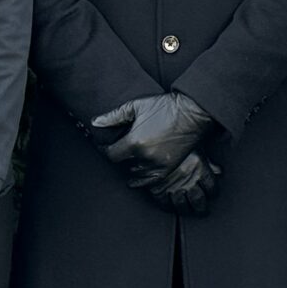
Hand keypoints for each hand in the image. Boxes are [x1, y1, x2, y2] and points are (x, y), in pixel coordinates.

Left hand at [91, 93, 217, 192]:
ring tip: (132, 157)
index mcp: (134, 142)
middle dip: (120, 156)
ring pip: (135, 173)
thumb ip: (114, 116)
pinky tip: (137, 175)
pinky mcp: (168, 168)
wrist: (192, 112)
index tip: (106, 146)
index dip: (106, 150)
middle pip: (123, 164)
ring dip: (131, 166)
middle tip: (121, 148)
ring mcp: (157, 165)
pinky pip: (149, 181)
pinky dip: (142, 179)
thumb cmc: (164, 106)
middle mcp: (145, 157)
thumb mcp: (137, 106)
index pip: (111, 155)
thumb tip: (95, 122)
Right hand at [151, 149, 223, 215]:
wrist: (154, 141)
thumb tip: (219, 171)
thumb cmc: (177, 142)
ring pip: (182, 205)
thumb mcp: (196, 147)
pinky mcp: (158, 189)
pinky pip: (165, 204)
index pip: (211, 187)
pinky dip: (168, 207)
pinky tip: (171, 206)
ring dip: (186, 210)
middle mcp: (188, 180)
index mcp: (199, 169)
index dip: (213, 192)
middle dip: (201, 208)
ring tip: (188, 211)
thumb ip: (208, 161)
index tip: (211, 194)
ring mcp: (173, 186)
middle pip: (198, 200)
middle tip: (202, 210)